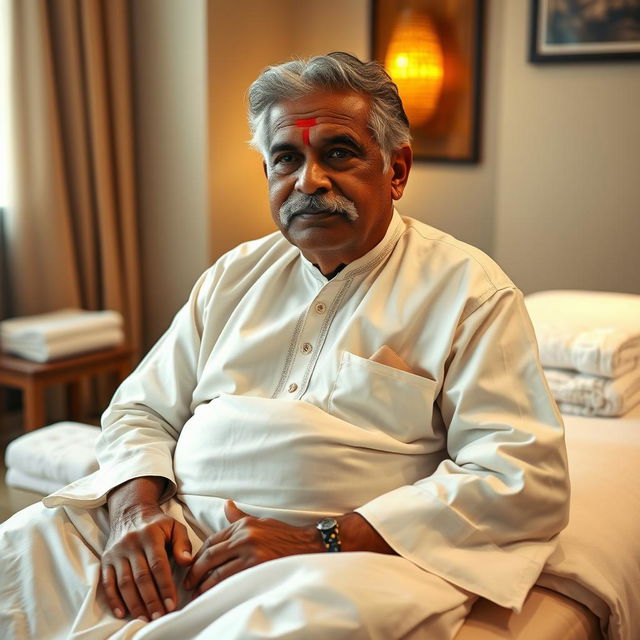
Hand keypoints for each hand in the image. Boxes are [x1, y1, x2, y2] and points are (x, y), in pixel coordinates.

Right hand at [101, 478, 192, 621]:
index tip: (172, 604)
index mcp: (150, 535)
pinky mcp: (106, 560)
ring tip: (145, 618)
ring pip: (124, 583)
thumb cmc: (158, 524)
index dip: (165, 586)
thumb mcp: (175, 526)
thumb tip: (188, 562)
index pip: (158, 565)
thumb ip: (183, 543)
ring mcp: (116, 553)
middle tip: (160, 616)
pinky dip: (114, 599)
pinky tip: (122, 613)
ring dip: (135, 603)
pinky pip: (107, 583)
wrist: (131, 512)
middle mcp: (131, 544)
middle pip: (141, 577)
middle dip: (151, 599)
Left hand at [183, 501, 321, 596]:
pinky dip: (220, 589)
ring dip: (204, 584)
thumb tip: (227, 505)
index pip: (212, 541)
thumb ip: (239, 517)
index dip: (199, 555)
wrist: (308, 545)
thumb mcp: (260, 521)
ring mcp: (250, 552)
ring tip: (198, 593)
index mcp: (243, 525)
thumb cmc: (284, 535)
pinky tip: (214, 595)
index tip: (192, 566)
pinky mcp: (257, 567)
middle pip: (210, 556)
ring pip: (217, 571)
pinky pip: (231, 580)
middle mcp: (244, 537)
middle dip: (195, 571)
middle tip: (188, 583)